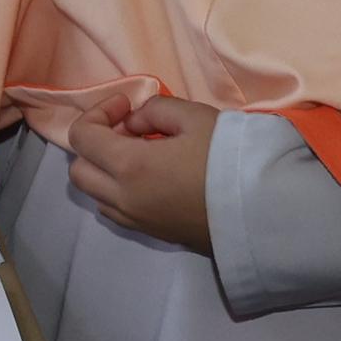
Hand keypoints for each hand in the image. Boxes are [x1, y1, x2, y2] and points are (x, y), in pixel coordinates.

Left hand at [64, 95, 217, 249]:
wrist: (262, 210)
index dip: (97, 113)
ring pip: (94, 195)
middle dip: (94, 144)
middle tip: (129, 131)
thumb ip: (155, 111)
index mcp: (129, 167)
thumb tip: (135, 123)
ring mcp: (136, 220)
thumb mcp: (194, 116)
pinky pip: (115, 211)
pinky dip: (118, 191)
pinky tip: (150, 178)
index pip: (82, 137)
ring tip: (140, 155)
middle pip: (78, 170)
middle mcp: (123, 198)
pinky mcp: (152, 233)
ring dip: (104, 171)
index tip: (126, 106)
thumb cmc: (228, 158)